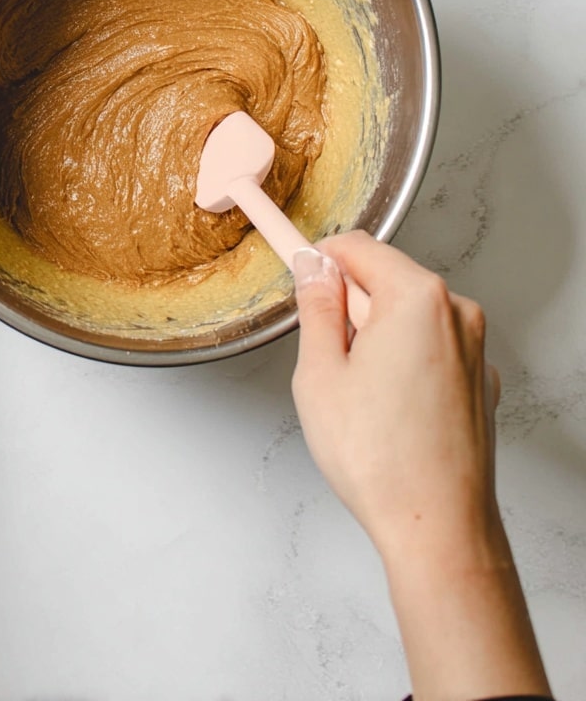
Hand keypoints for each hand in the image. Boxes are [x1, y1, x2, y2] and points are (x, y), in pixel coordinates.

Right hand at [291, 232, 549, 699]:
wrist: (437, 527)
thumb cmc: (380, 459)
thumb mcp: (320, 374)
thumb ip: (316, 308)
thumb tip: (314, 269)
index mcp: (417, 299)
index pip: (359, 247)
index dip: (319, 257)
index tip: (295, 264)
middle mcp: (456, 314)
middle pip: (387, 278)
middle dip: (350, 305)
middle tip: (326, 355)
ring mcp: (475, 349)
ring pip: (410, 316)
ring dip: (377, 335)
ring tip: (358, 393)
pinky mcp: (480, 381)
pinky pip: (432, 348)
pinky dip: (405, 360)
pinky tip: (388, 409)